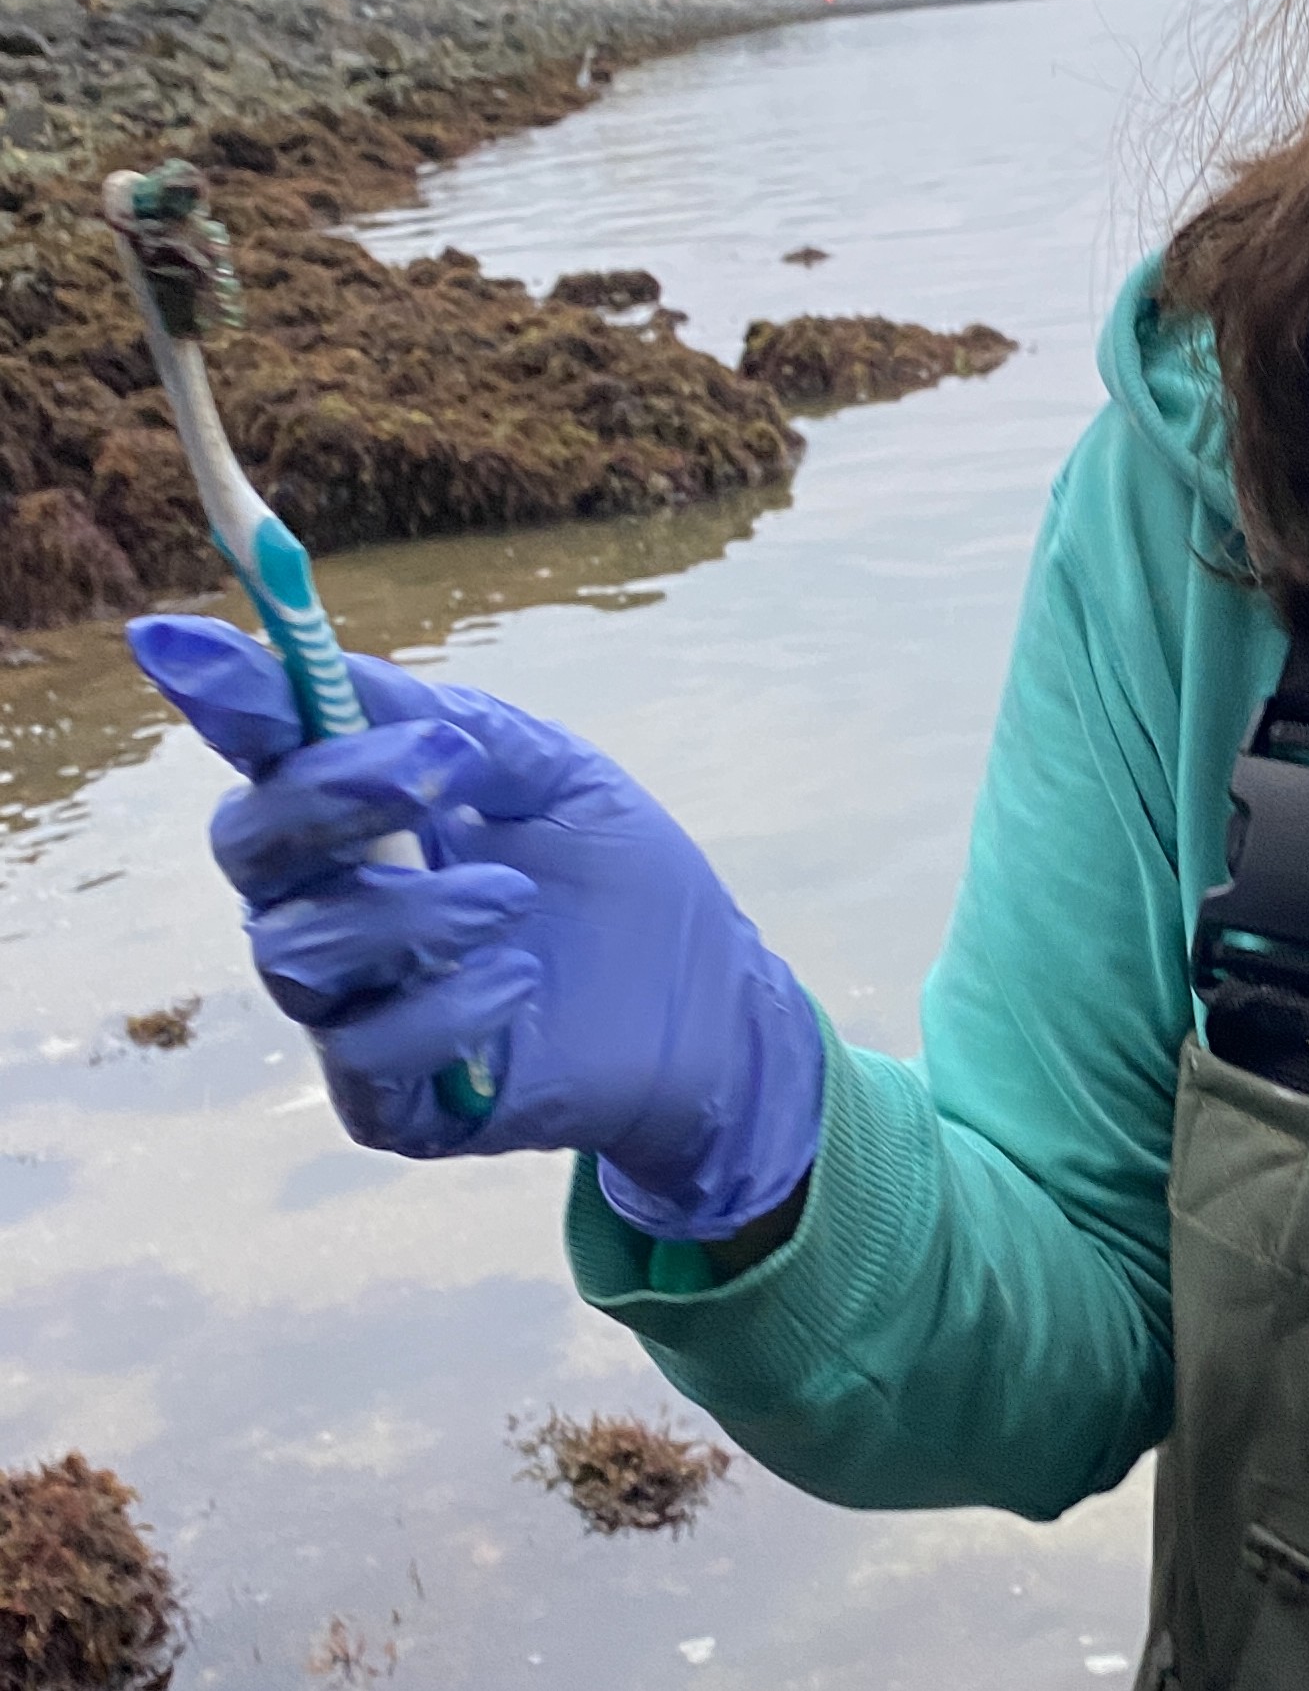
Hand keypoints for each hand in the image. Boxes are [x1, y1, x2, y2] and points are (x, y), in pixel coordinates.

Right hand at [127, 615, 823, 1240]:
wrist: (709, 1004)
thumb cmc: (619, 881)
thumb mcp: (556, 777)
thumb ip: (456, 728)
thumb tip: (335, 667)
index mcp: (360, 817)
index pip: (266, 754)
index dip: (221, 699)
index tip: (172, 637)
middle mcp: (330, 905)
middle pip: (250, 845)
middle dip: (330, 795)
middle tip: (438, 769)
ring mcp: (351, 1005)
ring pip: (297, 951)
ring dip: (410, 911)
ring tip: (515, 897)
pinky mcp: (390, 1098)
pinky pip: (364, 1052)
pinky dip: (447, 1005)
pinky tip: (522, 979)